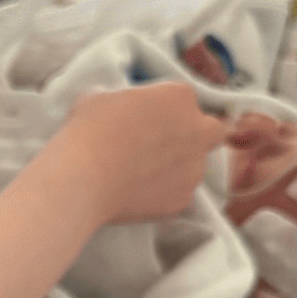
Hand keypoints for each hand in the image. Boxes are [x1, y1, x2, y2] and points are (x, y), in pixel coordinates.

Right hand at [42, 83, 228, 227]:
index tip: (146, 120)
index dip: (165, 110)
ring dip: (176, 169)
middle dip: (196, 137)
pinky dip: (162, 196)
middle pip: (213, 132)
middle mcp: (196, 130)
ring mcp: (193, 168)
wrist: (83, 178)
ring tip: (141, 176)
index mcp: (179, 97)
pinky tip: (135, 195)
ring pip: (195, 167)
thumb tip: (116, 109)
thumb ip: (120, 100)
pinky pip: (178, 196)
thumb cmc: (88, 132)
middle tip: (165, 145)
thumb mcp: (98, 98)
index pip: (183, 99)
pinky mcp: (183, 200)